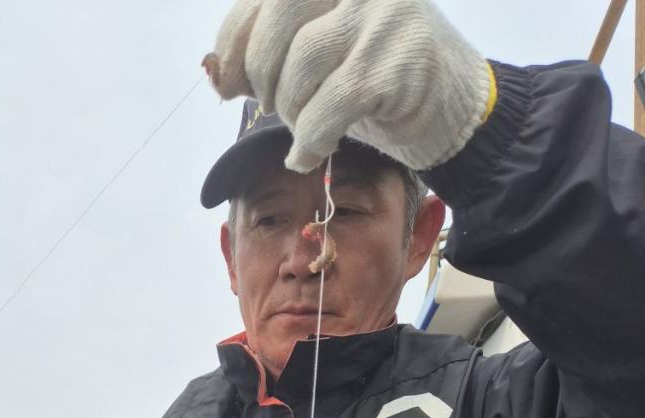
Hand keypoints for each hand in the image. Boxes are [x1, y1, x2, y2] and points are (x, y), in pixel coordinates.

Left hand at [205, 0, 492, 171]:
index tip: (228, 82)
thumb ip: (269, 54)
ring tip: (306, 131)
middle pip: (276, 23)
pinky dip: (311, 140)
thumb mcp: (318, 56)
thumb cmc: (377, 77)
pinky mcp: (397, 64)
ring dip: (292, 114)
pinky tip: (312, 153)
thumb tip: (213, 72)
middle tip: (276, 107)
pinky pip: (328, 109)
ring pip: (300, 69)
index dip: (233, 41)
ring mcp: (384, 16)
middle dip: (263, 77)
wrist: (451, 108)